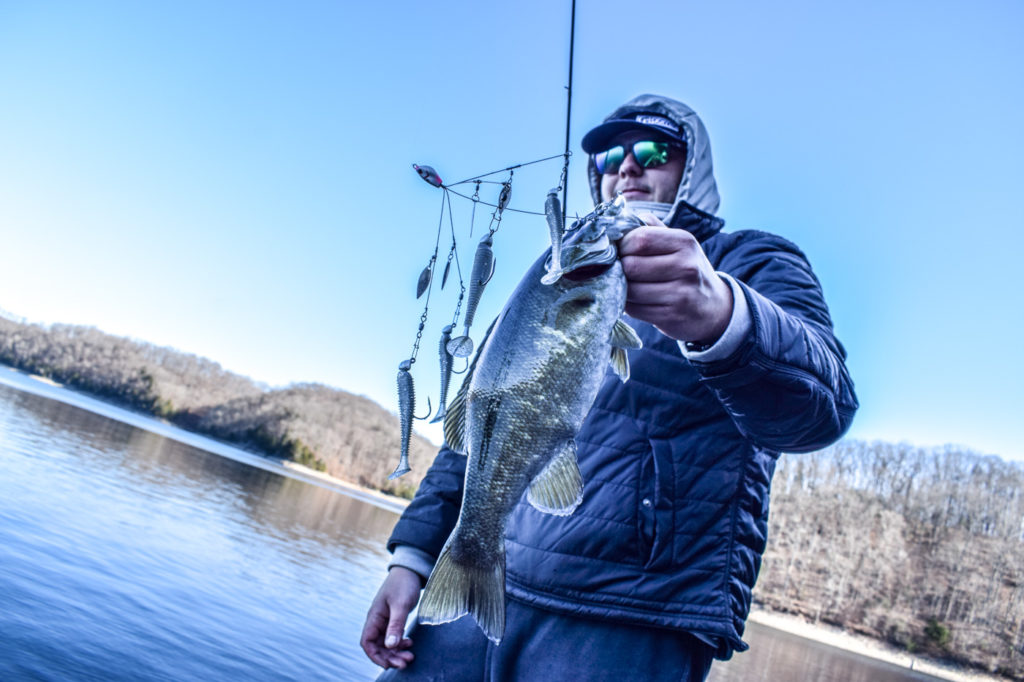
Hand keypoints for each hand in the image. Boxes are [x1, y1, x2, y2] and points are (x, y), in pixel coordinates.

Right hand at [360, 567, 421, 669]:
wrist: (410, 571)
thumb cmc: (404, 584)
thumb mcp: (401, 605)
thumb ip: (396, 625)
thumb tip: (390, 646)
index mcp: (374, 617)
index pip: (367, 642)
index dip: (375, 656)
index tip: (388, 664)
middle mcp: (377, 621)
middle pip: (378, 646)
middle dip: (390, 657)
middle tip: (405, 662)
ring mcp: (385, 621)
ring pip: (387, 644)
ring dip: (396, 652)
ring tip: (410, 656)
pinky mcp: (394, 620)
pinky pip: (394, 637)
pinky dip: (400, 644)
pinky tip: (410, 644)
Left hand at [618, 214, 732, 343]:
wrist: (713, 307)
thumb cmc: (686, 270)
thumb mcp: (677, 244)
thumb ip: (651, 228)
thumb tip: (618, 219)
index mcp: (685, 242)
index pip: (640, 239)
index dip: (622, 246)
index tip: (621, 251)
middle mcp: (686, 266)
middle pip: (631, 265)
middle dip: (619, 269)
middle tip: (621, 271)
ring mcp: (680, 294)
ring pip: (629, 290)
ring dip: (621, 288)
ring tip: (628, 285)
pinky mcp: (671, 316)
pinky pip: (634, 310)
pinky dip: (629, 305)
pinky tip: (637, 300)